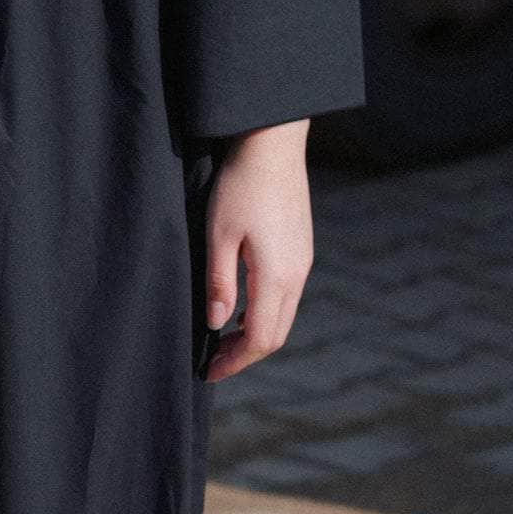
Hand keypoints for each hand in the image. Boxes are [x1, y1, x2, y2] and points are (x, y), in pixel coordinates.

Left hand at [201, 120, 312, 383]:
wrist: (273, 141)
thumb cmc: (240, 184)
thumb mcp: (218, 235)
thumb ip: (219, 283)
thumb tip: (218, 325)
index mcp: (277, 275)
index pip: (261, 338)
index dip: (235, 362)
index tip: (210, 372)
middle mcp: (297, 273)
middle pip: (276, 333)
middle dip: (245, 354)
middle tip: (213, 362)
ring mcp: (303, 260)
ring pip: (283, 315)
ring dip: (255, 334)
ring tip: (223, 339)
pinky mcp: (301, 248)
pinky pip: (286, 295)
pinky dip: (264, 313)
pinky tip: (240, 308)